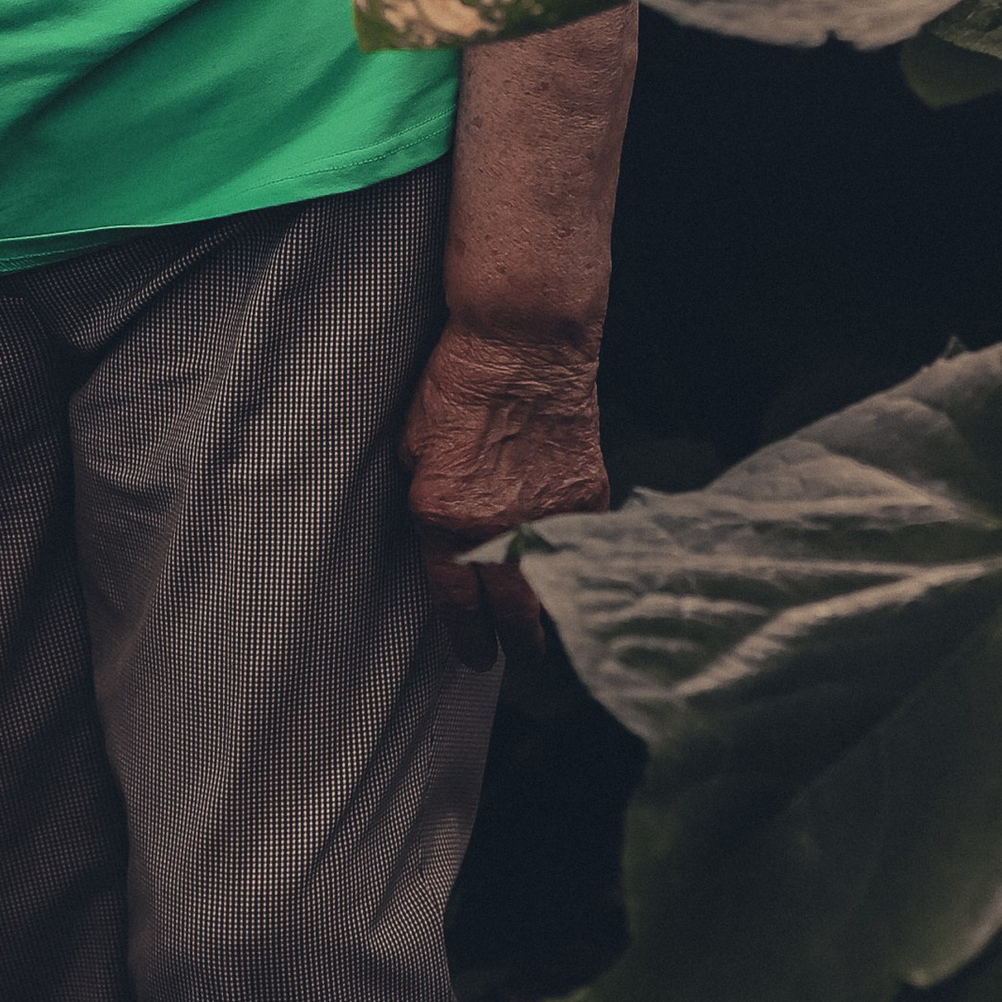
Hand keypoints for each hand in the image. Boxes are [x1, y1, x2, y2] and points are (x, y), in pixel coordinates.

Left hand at [398, 321, 609, 669]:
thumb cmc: (457, 383)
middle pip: (511, 619)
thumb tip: (443, 531)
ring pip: (552, 594)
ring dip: (546, 616)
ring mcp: (547, 520)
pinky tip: (571, 572)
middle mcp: (496, 532)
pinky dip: (577, 563)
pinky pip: (582, 550)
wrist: (521, 345)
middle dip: (511, 646)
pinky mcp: (587, 499)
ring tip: (541, 632)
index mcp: (444, 522)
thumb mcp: (415, 447)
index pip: (456, 606)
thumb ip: (428, 499)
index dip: (466, 639)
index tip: (472, 656)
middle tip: (509, 656)